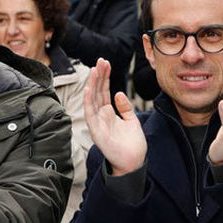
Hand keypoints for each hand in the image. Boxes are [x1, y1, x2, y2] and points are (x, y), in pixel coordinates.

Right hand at [82, 59, 145, 175]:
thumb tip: (118, 93)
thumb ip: (125, 107)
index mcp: (108, 113)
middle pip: (97, 92)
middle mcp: (101, 116)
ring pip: (92, 100)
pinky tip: (89, 89)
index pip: (104, 91)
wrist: (133, 163)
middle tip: (101, 60)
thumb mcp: (132, 120)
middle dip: (99, 76)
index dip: (105, 77)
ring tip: (95, 70)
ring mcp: (97, 124)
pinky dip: (88, 102)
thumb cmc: (132, 145)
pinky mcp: (96, 132)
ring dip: (92, 85)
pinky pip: (90, 115)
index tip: (106, 63)